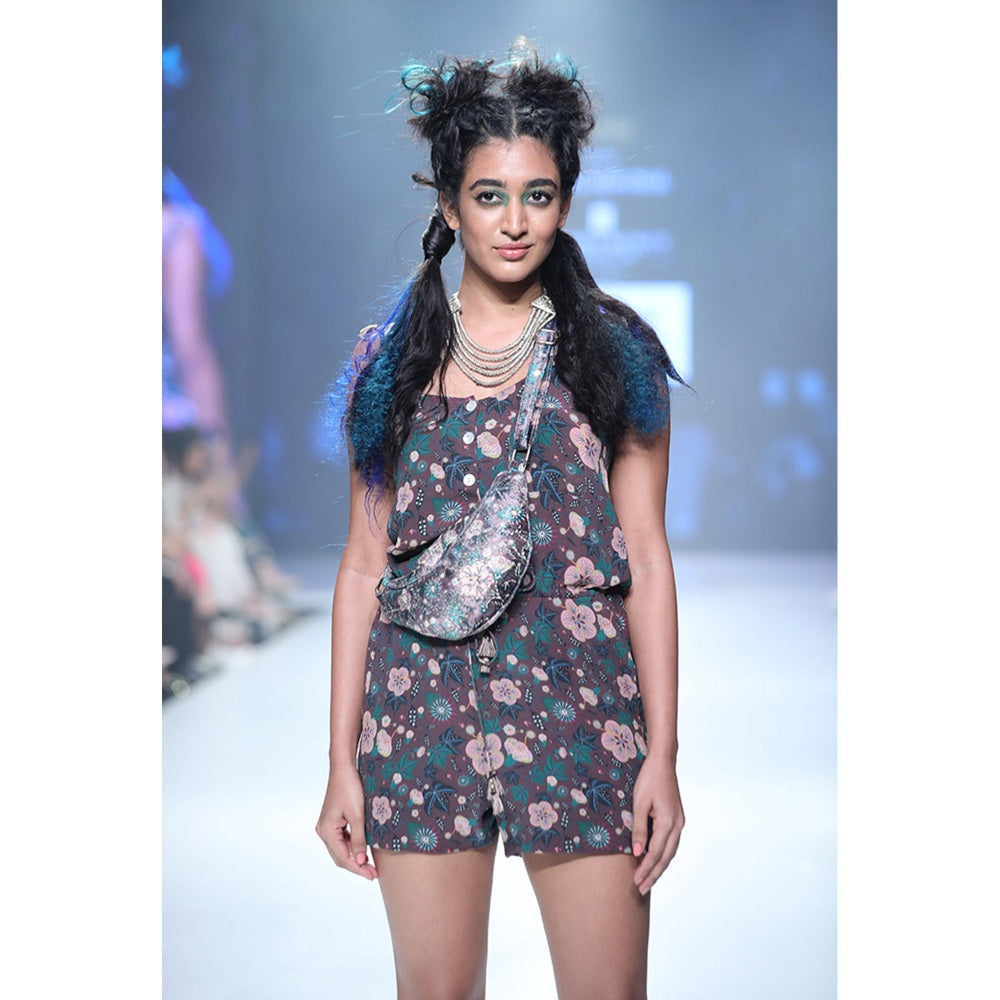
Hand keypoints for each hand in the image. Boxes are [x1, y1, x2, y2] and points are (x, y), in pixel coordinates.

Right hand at [315, 763, 378, 880]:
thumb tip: (360, 862)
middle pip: (340, 856)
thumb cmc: (350, 788)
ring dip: (355, 857)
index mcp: (326, 831)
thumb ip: (358, 840)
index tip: (372, 876)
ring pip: (341, 849)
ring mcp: (327, 826)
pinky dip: (352, 847)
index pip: (343, 858)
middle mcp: (323, 831)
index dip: (358, 869)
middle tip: (374, 874)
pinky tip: (364, 850)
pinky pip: (342, 840)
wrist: (344, 768)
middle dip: (357, 865)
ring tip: (371, 865)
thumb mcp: (357, 815)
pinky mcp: (333, 821)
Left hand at [630, 754, 683, 894]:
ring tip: (647, 880)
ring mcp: (679, 822)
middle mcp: (677, 825)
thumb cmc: (648, 779)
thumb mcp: (639, 803)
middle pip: (666, 857)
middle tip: (642, 889)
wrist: (662, 762)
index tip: (636, 881)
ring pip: (670, 852)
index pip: (656, 853)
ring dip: (659, 867)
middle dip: (654, 874)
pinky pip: (671, 843)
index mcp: (668, 822)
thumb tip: (638, 853)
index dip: (646, 869)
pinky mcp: (677, 818)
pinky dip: (663, 855)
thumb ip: (639, 829)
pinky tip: (655, 860)